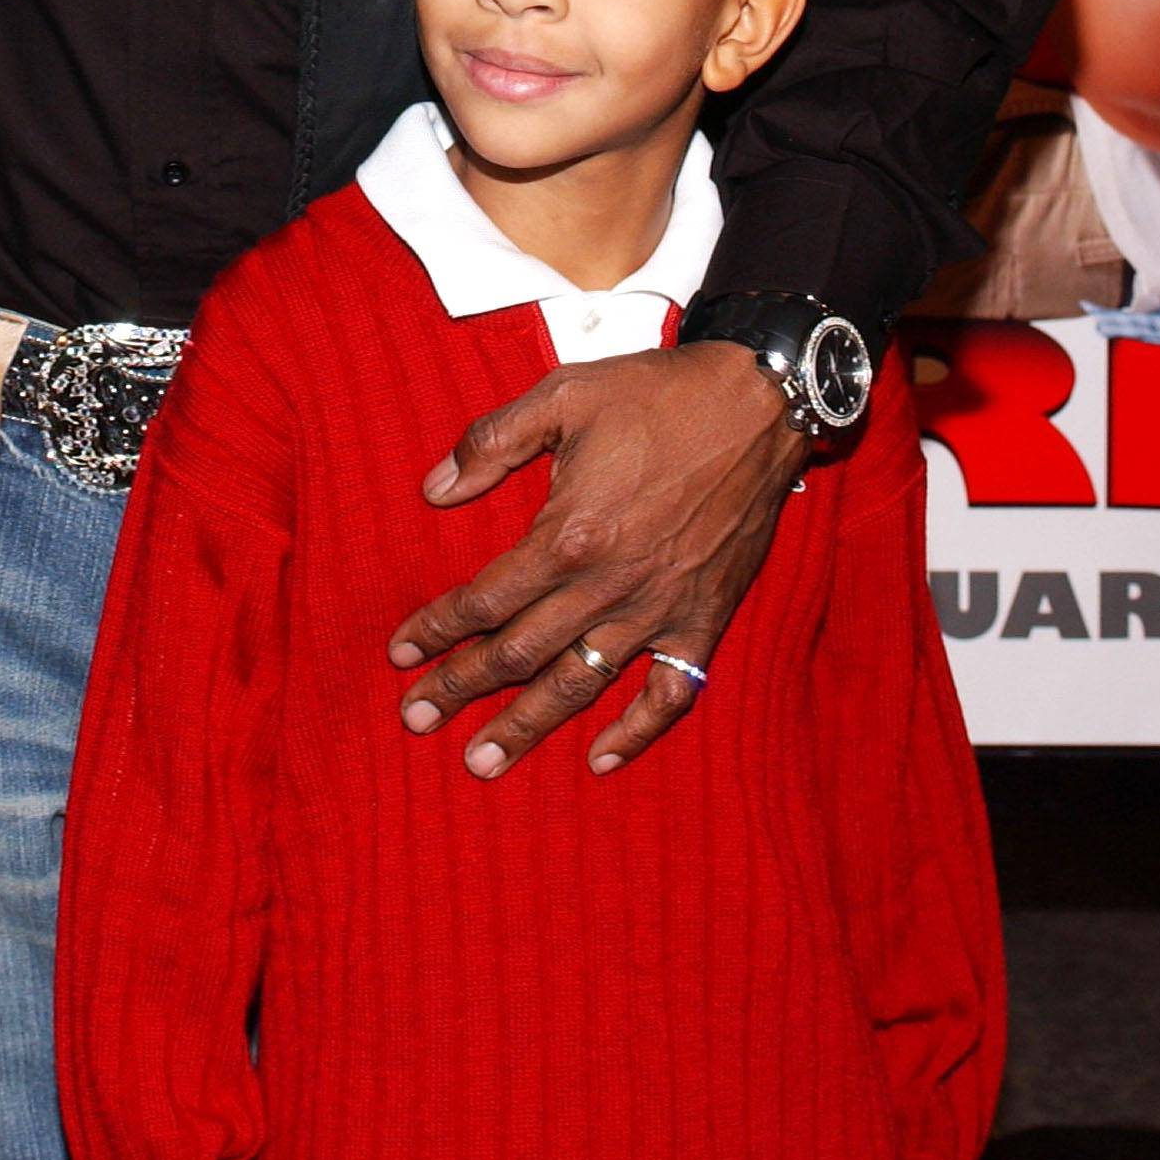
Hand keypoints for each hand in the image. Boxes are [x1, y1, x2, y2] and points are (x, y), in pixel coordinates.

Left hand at [388, 340, 805, 777]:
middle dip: (461, 689)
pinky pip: (671, 695)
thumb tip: (434, 490)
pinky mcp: (704, 620)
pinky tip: (599, 760)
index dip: (437, 628)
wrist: (758, 405)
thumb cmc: (656, 395)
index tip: (401, 653)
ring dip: (527, 727)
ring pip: (581, 685)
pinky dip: (636, 734)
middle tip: (415, 718)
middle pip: (520, 655)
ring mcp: (660, 611)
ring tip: (481, 764)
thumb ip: (491, 443)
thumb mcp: (561, 397)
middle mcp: (610, 585)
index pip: (486, 599)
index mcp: (569, 534)